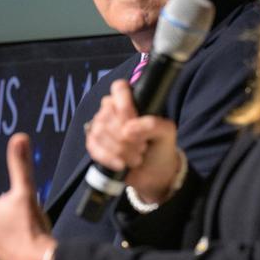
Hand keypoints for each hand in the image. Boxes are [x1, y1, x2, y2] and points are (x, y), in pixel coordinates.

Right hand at [85, 79, 182, 202]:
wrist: (154, 172)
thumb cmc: (160, 146)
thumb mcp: (167, 132)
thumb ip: (153, 124)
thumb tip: (128, 129)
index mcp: (130, 101)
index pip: (119, 88)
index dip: (125, 106)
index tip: (135, 122)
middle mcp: (112, 110)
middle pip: (107, 114)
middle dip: (126, 137)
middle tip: (142, 146)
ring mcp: (100, 126)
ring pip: (99, 132)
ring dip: (121, 149)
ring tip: (136, 157)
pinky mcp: (94, 144)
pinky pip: (93, 147)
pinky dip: (109, 158)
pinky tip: (122, 164)